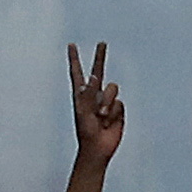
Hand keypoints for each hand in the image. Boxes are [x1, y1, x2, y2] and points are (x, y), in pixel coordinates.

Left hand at [65, 41, 125, 164]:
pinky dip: (114, 112)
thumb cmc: (86, 131)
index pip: (77, 73)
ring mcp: (106, 101)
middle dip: (100, 57)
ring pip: (112, 89)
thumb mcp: (83, 112)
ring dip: (107, 103)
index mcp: (81, 94)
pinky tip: (108, 122)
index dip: (74, 59)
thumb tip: (93, 76)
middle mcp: (94, 94)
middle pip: (98, 71)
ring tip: (101, 117)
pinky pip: (119, 102)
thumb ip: (88, 93)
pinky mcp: (117, 109)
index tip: (71, 45)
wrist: (97, 147)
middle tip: (102, 44)